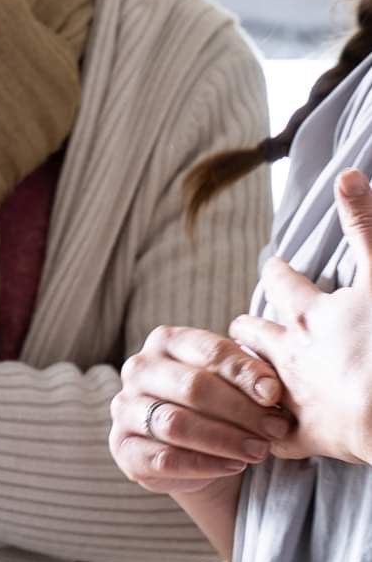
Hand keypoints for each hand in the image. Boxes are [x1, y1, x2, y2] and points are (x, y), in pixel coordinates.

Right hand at [109, 324, 289, 496]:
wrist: (193, 450)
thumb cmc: (219, 406)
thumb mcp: (236, 382)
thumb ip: (252, 377)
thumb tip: (270, 389)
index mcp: (165, 341)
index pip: (207, 350)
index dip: (244, 372)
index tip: (274, 394)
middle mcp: (139, 368)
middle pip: (191, 386)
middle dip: (240, 410)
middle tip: (275, 430)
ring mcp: (125, 407)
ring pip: (175, 423)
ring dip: (224, 440)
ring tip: (259, 451)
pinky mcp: (123, 446)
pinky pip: (163, 458)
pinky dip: (203, 465)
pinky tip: (233, 466)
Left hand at [230, 168, 371, 466]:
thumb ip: (364, 224)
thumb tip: (348, 172)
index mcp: (309, 313)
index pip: (279, 281)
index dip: (278, 271)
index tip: (276, 266)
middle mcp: (291, 351)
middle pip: (252, 329)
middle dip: (252, 324)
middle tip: (254, 323)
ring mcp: (295, 397)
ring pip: (251, 379)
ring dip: (250, 372)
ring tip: (251, 373)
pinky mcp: (306, 439)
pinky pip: (270, 437)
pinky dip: (264, 433)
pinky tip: (261, 434)